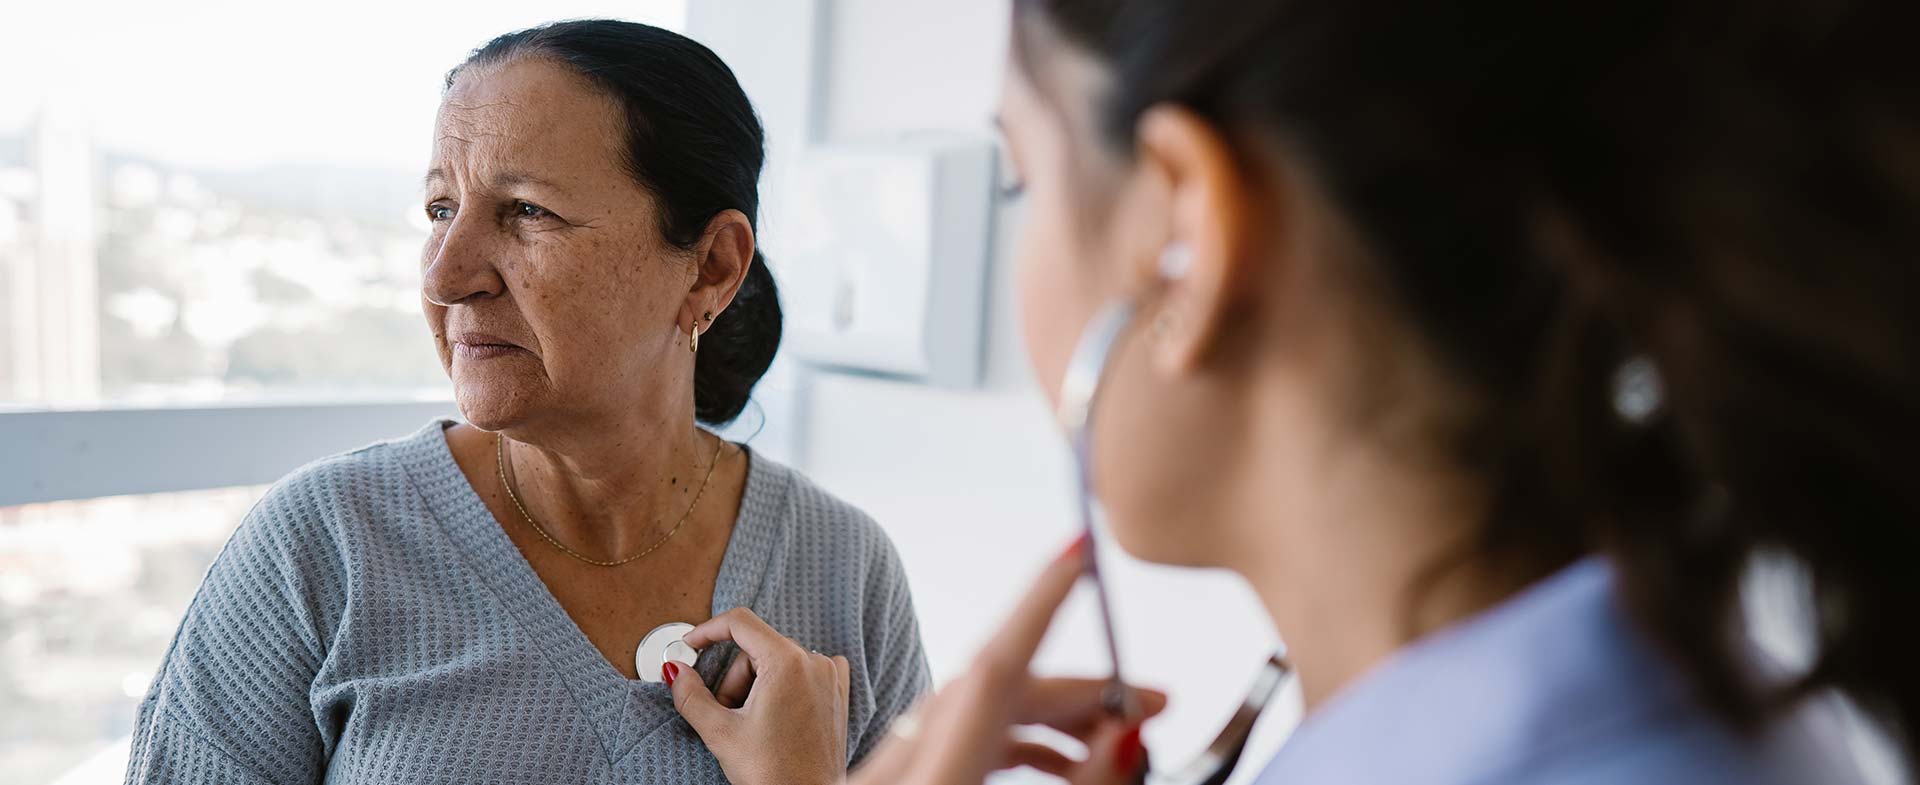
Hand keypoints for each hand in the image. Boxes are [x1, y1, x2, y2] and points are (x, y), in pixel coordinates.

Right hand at [667, 607, 851, 784]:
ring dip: (756, 686)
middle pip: (756, 649)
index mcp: (787, 663)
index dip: (708, 631)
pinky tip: (777, 713)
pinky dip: (784, 685)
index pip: (740, 623)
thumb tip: (675, 671)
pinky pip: (803, 670)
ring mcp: (829, 676)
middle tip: (727, 714)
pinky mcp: (837, 691)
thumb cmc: (774, 774)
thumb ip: (691, 695)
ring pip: (777, 661)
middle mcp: (814, 662)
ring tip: (752, 723)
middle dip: (734, 679)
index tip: (690, 646)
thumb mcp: (720, 733)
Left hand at [850, 536, 1167, 784]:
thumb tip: (1129, 731)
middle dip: (1077, 688)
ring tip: (1113, 738)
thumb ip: (1082, 783)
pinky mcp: (893, 784)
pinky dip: (1011, 739)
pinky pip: (955, 740)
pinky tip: (1056, 759)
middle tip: (1149, 701)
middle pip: (994, 690)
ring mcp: (887, 776)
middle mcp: (898, 769)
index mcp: (931, 781)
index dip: (1041, 600)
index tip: (1077, 547)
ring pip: (975, 714)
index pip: (994, 667)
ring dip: (1049, 718)